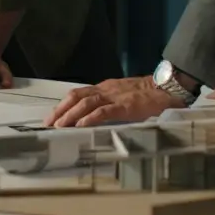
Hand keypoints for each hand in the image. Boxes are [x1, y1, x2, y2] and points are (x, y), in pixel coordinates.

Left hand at [45, 75, 181, 126]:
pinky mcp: (124, 106)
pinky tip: (81, 125)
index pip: (78, 94)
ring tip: (59, 126)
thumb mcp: (122, 97)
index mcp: (104, 88)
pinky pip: (104, 111)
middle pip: (76, 97)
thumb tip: (93, 118)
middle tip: (48, 124)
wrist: (166, 89)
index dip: (63, 105)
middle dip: (60, 110)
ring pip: (86, 103)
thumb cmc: (146, 96)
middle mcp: (105, 90)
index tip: (52, 117)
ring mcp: (114, 97)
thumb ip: (108, 105)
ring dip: (70, 115)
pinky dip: (90, 118)